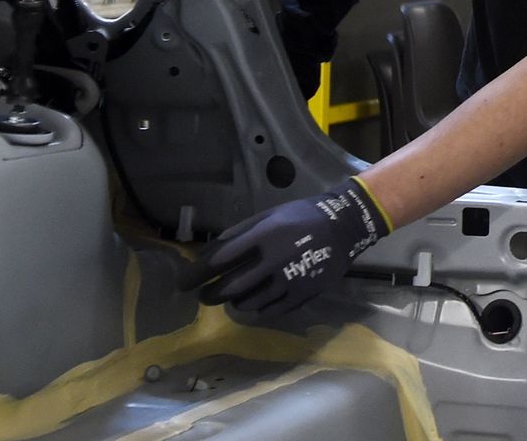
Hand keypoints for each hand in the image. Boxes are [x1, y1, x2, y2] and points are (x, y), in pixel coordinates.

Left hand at [184, 178, 389, 314]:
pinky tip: (254, 303)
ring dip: (234, 302)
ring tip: (232, 297)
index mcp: (263, 235)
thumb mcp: (268, 216)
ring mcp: (289, 280)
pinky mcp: (302, 295)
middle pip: (230, 287)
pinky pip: (270, 310)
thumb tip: (209, 255)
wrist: (344, 226)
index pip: (219, 260)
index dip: (197, 274)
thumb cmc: (301, 216)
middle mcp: (274, 259)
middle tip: (204, 296)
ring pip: (248, 302)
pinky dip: (256, 309)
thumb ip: (239, 234)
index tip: (182, 283)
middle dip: (211, 294)